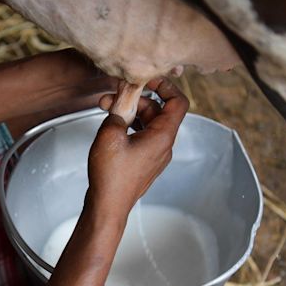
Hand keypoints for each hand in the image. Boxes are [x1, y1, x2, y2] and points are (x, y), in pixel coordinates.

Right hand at [87, 78, 188, 217]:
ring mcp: (155, 154)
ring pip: (148, 123)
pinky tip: (112, 124)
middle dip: (137, 99)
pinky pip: (142, 136)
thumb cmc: (111, 176)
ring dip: (130, 112)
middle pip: (158, 110)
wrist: (108, 205)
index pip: (178, 102)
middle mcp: (164, 145)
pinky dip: (130, 125)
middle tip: (113, 96)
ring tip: (106, 109)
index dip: (166, 85)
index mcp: (162, 136)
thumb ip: (119, 109)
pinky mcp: (145, 161)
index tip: (148, 79)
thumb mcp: (110, 134)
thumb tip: (123, 95)